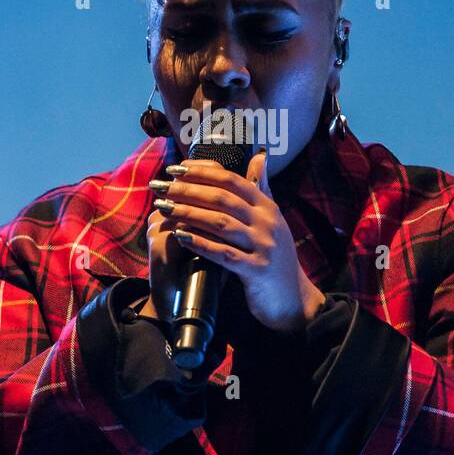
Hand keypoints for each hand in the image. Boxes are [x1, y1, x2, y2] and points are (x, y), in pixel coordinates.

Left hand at [149, 150, 326, 333]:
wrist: (293, 298)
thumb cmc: (274, 256)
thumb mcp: (272, 220)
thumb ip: (262, 189)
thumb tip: (260, 156)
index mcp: (268, 207)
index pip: (231, 180)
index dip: (201, 172)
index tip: (175, 169)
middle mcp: (268, 223)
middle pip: (222, 199)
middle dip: (187, 190)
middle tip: (160, 187)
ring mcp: (264, 246)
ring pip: (220, 223)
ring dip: (187, 213)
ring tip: (164, 208)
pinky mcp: (257, 271)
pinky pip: (223, 254)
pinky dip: (200, 243)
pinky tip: (179, 237)